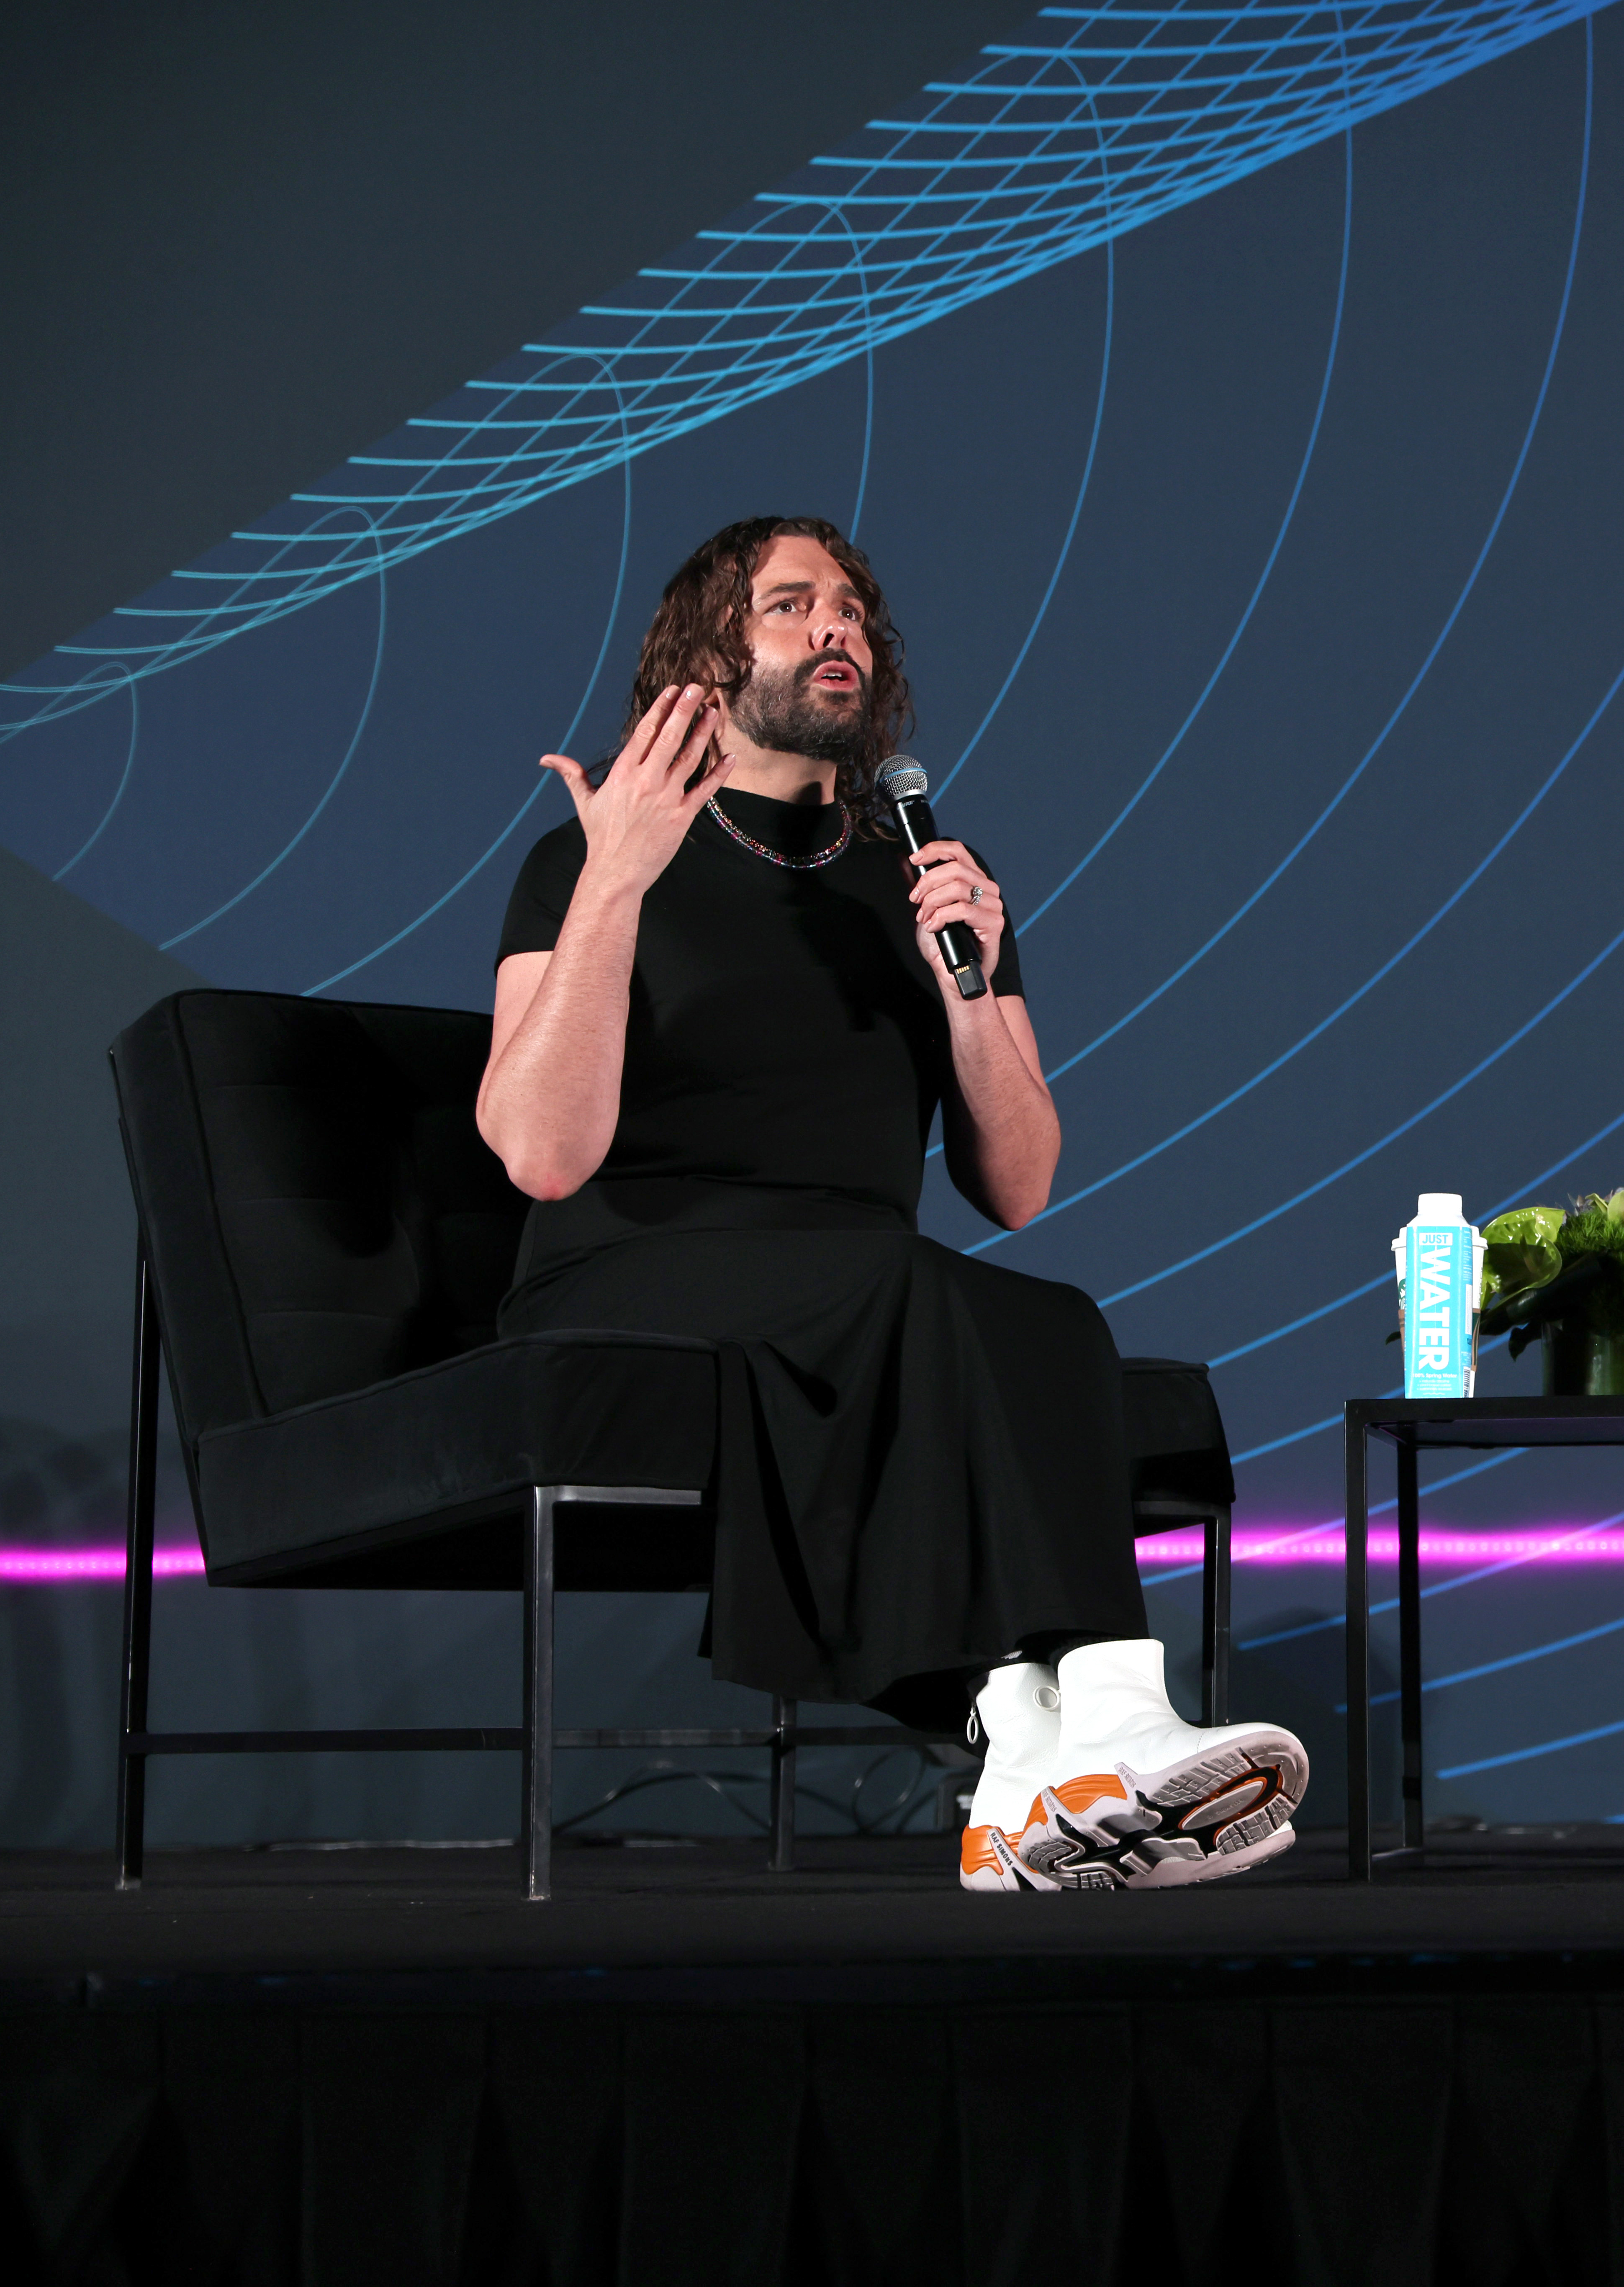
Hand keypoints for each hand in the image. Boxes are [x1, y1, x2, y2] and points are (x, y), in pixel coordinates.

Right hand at [540, 685, 728, 898]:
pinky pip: (705, 790)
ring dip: (703, 733)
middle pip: (670, 737)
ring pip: (689, 758)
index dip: (660, 708)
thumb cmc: (601, 837)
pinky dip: (719, 773)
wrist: (615, 873)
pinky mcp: (681, 817)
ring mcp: (666, 799)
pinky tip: (731, 757)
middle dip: (684, 710)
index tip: (672, 690)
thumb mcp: (585, 802)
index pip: (645, 732)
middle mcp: (646, 781)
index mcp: (623, 773)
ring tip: (714, 711)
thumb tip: (547, 759)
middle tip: (697, 687)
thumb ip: (571, 775)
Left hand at [908, 840, 1002, 989]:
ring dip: (932, 902)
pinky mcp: (994, 923)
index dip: (934, 850)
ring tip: (925, 918)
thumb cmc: (944, 944)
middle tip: (916, 901)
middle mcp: (987, 889)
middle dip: (927, 883)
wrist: (955, 974)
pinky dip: (941, 916)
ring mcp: (993, 906)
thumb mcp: (927, 909)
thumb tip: (906, 862)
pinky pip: (962, 909)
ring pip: (957, 888)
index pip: (958, 851)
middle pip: (954, 869)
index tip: (914, 858)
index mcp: (974, 880)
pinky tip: (934, 927)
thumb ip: (922, 887)